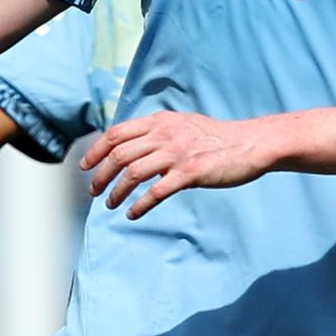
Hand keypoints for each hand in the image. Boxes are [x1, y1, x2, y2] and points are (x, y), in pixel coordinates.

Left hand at [80, 110, 283, 215]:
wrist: (250, 143)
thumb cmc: (216, 138)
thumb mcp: (183, 124)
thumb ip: (158, 132)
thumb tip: (133, 146)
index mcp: (160, 121)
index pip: (116, 133)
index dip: (96, 151)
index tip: (85, 166)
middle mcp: (165, 134)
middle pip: (119, 155)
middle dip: (100, 175)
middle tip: (94, 191)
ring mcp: (177, 153)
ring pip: (132, 174)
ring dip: (116, 192)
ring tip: (110, 204)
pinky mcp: (190, 173)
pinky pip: (156, 192)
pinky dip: (139, 205)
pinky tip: (132, 214)